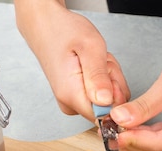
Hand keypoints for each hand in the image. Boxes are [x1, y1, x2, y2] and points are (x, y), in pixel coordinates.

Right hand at [14, 0, 129, 120]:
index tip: (106, 72)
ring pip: (107, 100)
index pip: (107, 114)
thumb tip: (106, 102)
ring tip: (94, 61)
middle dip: (113, 83)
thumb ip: (98, 76)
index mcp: (72, 95)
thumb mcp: (90, 46)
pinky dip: (103, 79)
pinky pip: (100, 95)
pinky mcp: (74, 98)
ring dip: (108, 78)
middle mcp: (70, 104)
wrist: (45, 26)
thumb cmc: (64, 31)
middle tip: (100, 61)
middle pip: (109, 107)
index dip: (115, 94)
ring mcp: (71, 102)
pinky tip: (92, 66)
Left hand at [111, 40, 161, 150]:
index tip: (110, 133)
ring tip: (111, 127)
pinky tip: (127, 124)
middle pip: (157, 148)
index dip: (132, 139)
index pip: (158, 143)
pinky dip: (144, 131)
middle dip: (131, 139)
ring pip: (157, 144)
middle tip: (105, 131)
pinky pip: (161, 136)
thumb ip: (143, 106)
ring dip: (135, 136)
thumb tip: (119, 119)